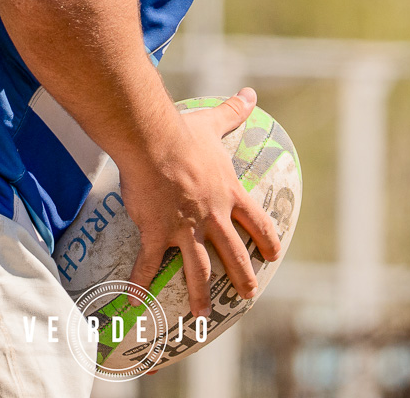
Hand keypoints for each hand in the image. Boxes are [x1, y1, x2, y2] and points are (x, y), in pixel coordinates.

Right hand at [117, 88, 284, 318]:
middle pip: (233, 253)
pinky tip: (135, 307)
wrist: (154, 141)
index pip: (256, 220)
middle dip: (242, 276)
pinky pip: (149, 266)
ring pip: (198, 269)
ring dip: (200, 294)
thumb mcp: (213, 122)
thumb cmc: (183, 132)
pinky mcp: (158, 233)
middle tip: (249, 295)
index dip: (267, 238)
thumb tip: (250, 94)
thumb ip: (233, 111)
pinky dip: (141, 287)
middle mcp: (212, 216)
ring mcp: (186, 228)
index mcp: (228, 193)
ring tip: (202, 316)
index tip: (274, 255)